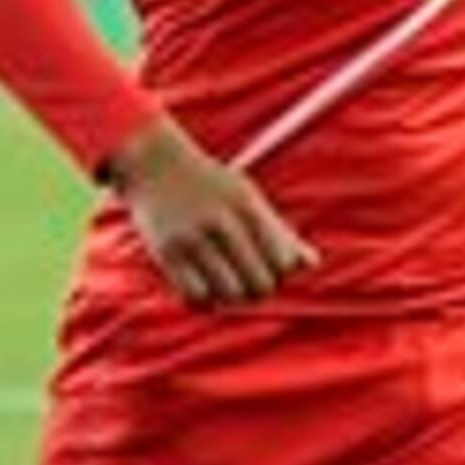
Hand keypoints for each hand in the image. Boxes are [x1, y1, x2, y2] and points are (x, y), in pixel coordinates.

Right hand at [109, 118, 316, 309]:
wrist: (153, 164)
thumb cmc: (210, 185)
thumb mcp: (247, 197)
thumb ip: (280, 231)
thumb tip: (311, 265)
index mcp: (246, 206)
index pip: (282, 262)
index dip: (281, 272)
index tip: (268, 264)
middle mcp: (220, 221)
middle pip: (259, 284)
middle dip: (259, 288)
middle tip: (248, 278)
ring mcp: (191, 238)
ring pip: (229, 294)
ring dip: (232, 296)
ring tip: (227, 282)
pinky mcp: (165, 253)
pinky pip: (196, 297)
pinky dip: (206, 300)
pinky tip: (205, 286)